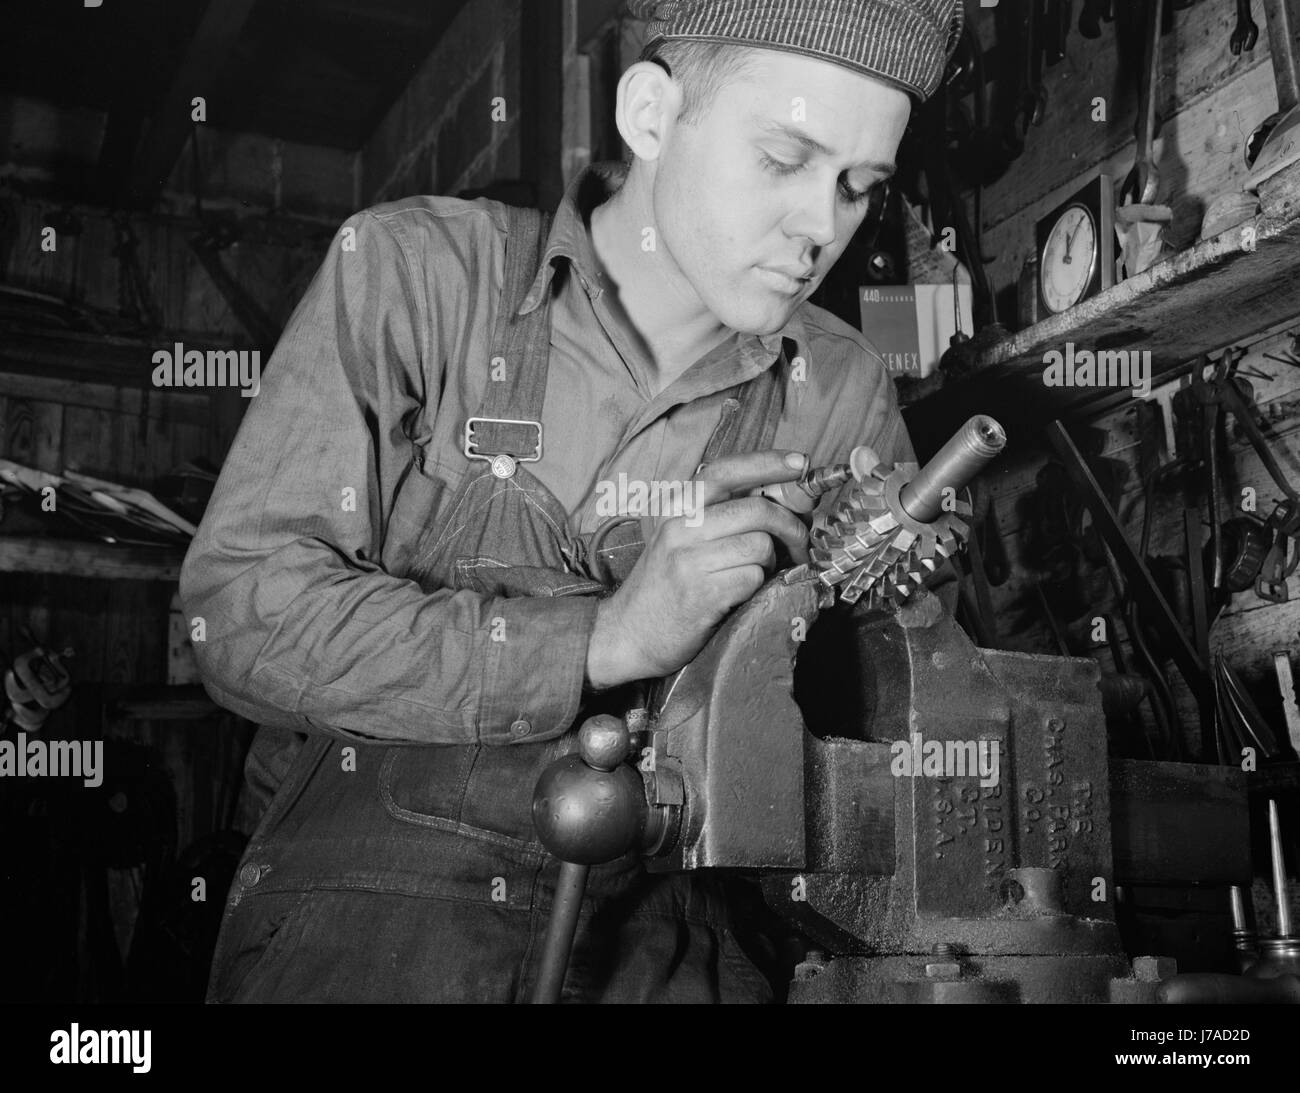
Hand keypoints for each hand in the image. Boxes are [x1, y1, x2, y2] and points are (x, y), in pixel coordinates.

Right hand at [584, 450, 809, 688]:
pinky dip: (757, 586)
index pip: (724, 471)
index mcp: (675, 507)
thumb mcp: (679, 539)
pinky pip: (753, 577)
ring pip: (760, 545)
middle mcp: (679, 527)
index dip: (766, 463)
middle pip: (756, 509)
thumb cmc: (664, 585)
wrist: (628, 633)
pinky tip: (741, 593)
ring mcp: (688, 559)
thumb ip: (719, 516)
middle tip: (799, 543)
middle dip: (790, 526)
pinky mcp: (701, 592)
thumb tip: (781, 499)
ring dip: (770, 562)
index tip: (799, 463)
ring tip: (756, 574)